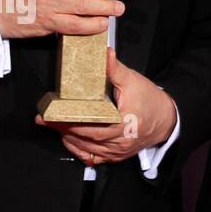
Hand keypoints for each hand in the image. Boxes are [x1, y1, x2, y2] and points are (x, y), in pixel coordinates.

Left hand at [37, 47, 176, 165]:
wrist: (166, 119)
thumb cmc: (150, 100)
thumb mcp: (133, 80)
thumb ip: (116, 69)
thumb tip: (104, 54)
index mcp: (125, 121)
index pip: (94, 125)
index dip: (71, 121)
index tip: (54, 114)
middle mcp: (121, 140)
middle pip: (86, 138)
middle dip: (63, 129)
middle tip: (44, 120)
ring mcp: (118, 151)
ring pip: (87, 149)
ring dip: (68, 139)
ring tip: (52, 127)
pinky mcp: (116, 156)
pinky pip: (93, 157)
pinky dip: (78, 149)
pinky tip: (68, 140)